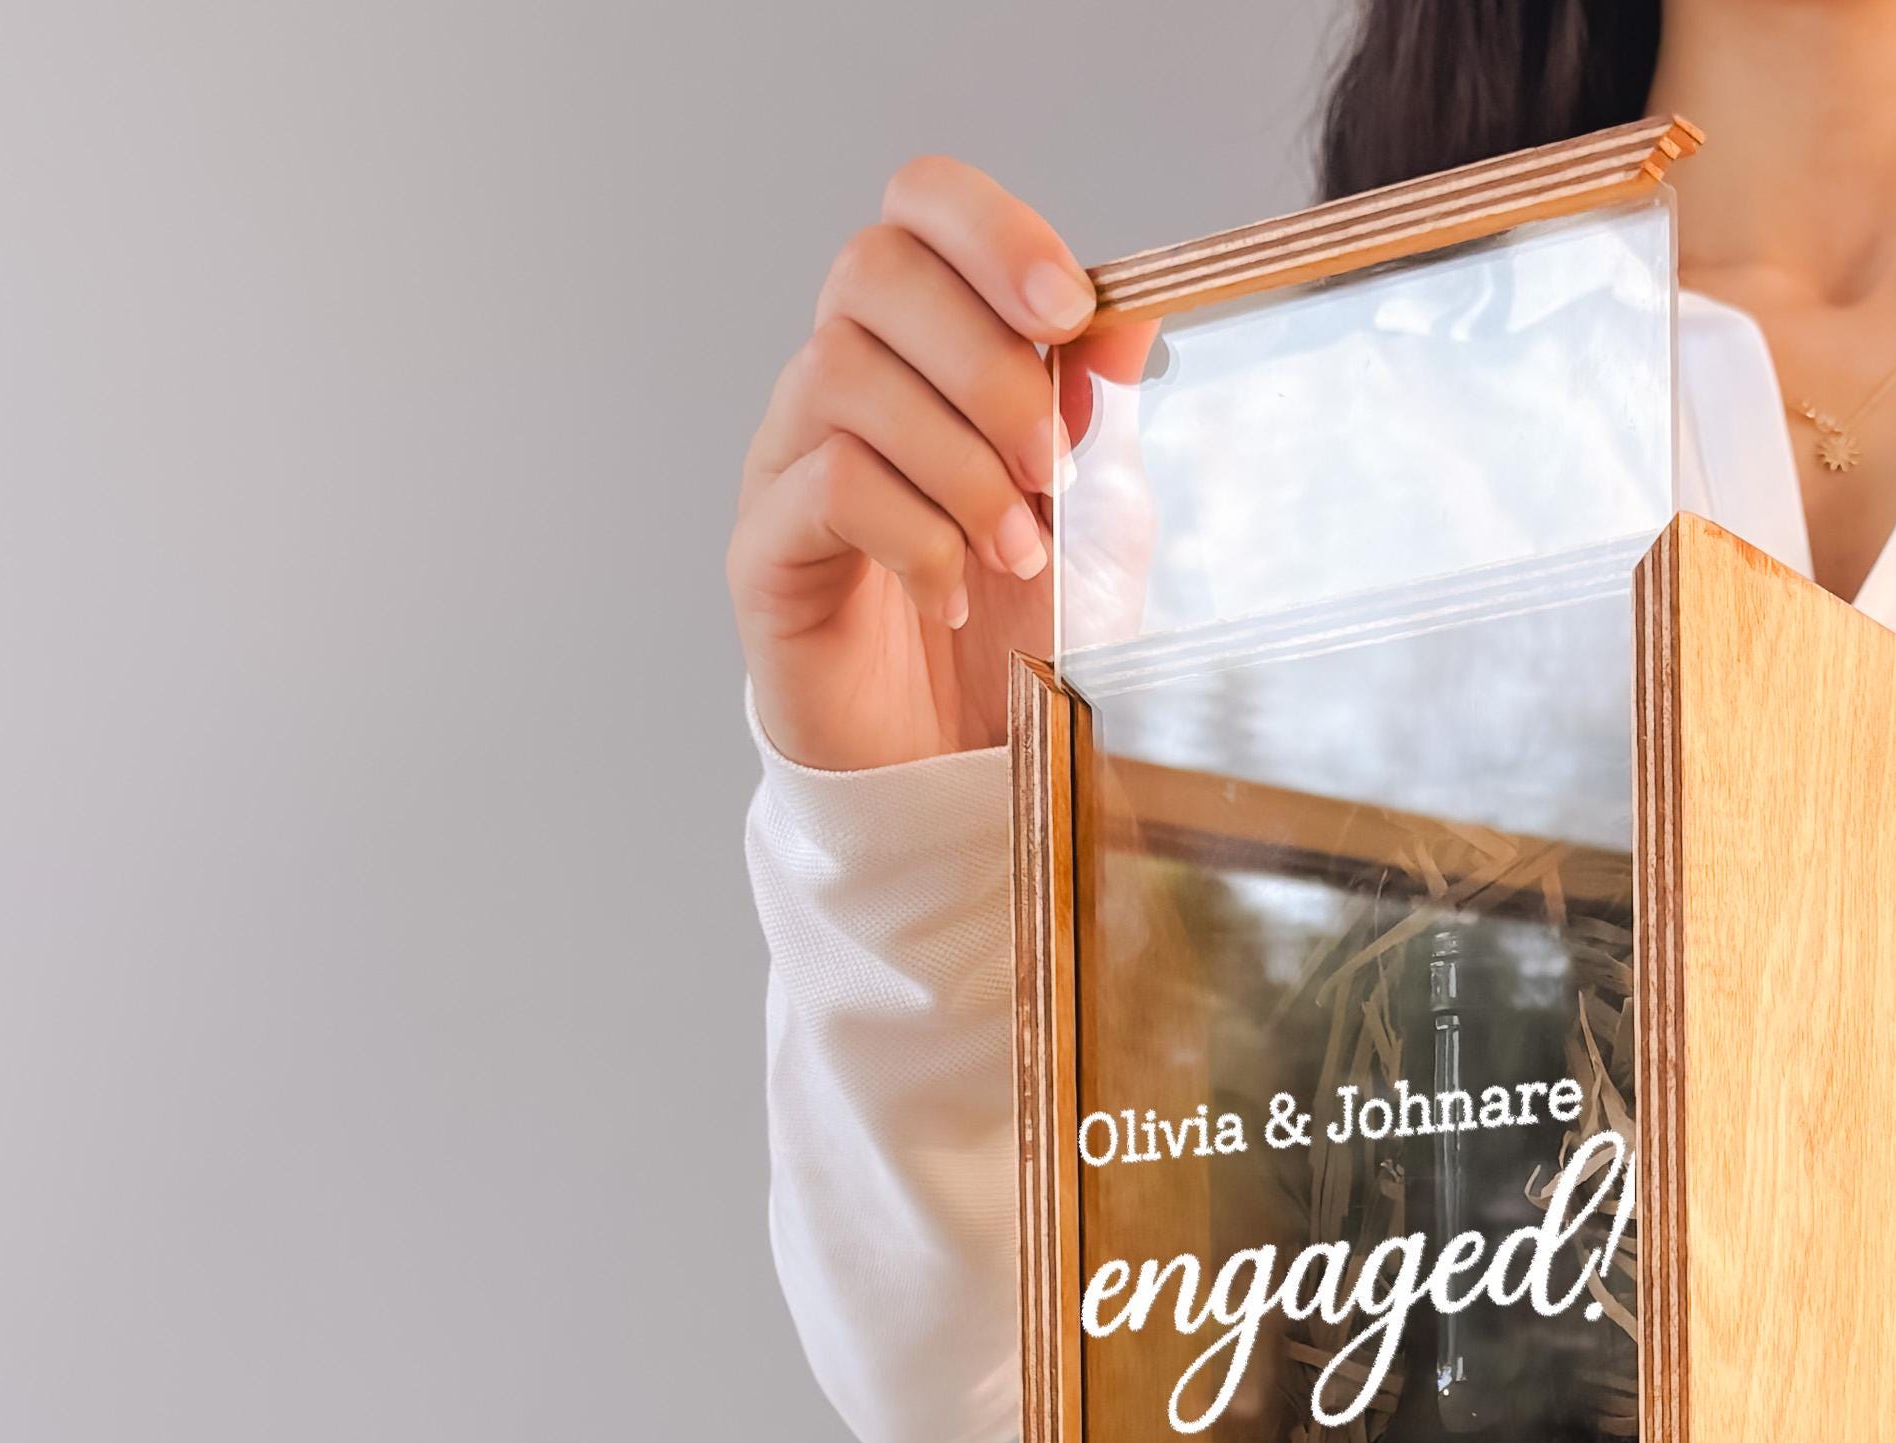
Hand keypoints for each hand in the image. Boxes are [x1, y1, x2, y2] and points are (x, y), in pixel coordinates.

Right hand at [731, 157, 1092, 770]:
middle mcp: (838, 385)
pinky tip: (955, 597)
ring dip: (958, 462)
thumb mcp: (1092, 515)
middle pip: (870, 270)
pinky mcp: (765, 552)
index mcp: (919, 349)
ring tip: (1014, 554)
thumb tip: (1131, 310)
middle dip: (986, 363)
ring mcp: (787, 462)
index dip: (991, 232)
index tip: (1070, 310)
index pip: (917, 209)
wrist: (961, 779)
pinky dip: (915, 536)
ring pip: (844, 373)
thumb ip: (1100, 411)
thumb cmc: (1017, 642)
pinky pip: (827, 485)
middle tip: (1048, 468)